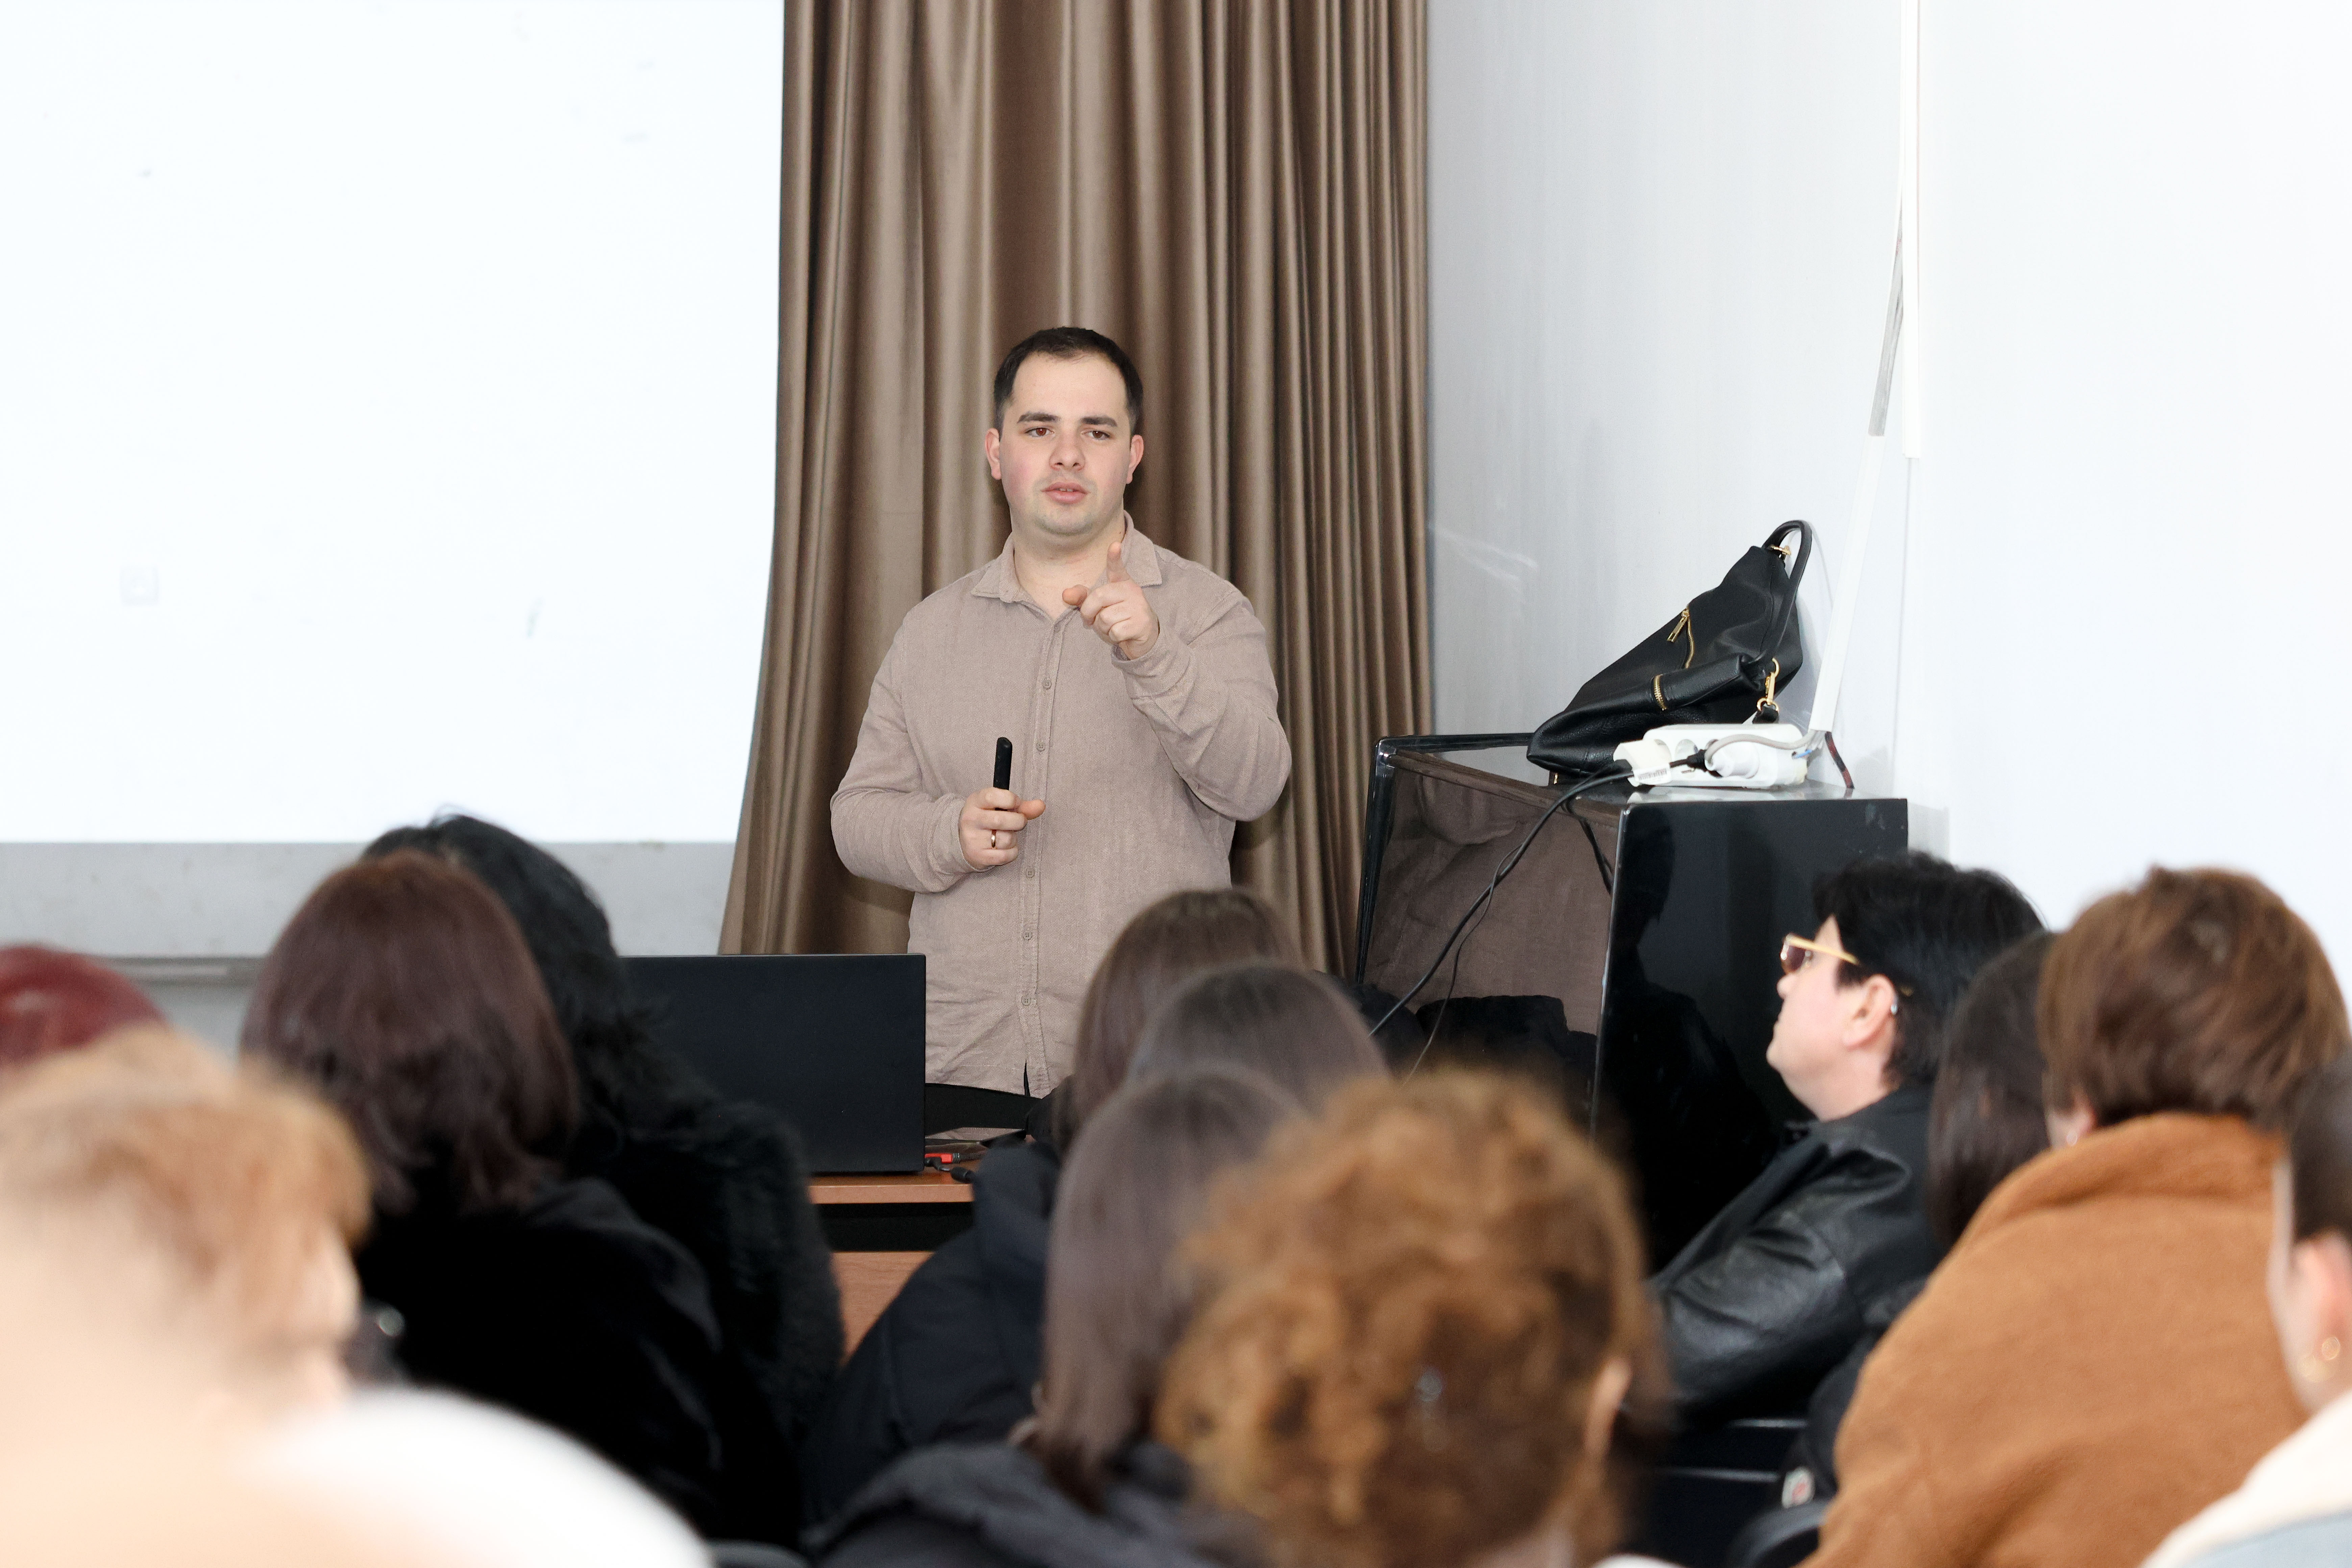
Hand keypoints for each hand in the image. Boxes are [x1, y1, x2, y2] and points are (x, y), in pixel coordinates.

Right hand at [959, 787, 1044, 870]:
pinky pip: (1006, 855)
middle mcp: (971, 819)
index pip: (993, 796)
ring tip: (1006, 835)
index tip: (1016, 804)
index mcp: (975, 801)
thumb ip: (1021, 805)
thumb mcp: (998, 806)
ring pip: (1007, 839)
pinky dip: (1012, 852)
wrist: (964, 841)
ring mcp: (973, 839)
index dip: (1011, 800)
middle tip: (1017, 822)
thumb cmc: (987, 819)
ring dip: (1014, 838)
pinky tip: (1005, 847)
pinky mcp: (979, 856)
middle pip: (1002, 820)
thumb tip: (1040, 805)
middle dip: (1018, 821)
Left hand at [1060, 537, 1159, 658]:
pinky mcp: (1141, 623)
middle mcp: (1132, 591)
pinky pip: (1115, 632)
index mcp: (1122, 583)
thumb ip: (1083, 598)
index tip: (1114, 545)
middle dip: (1089, 613)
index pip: (1117, 568)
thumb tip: (1065, 594)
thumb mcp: (1100, 607)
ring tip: (1113, 627)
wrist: (1144, 638)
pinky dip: (1113, 637)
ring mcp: (1138, 607)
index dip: (1114, 557)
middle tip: (1094, 620)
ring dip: (1103, 629)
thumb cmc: (1119, 619)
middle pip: (1098, 598)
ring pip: (1105, 618)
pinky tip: (1122, 635)